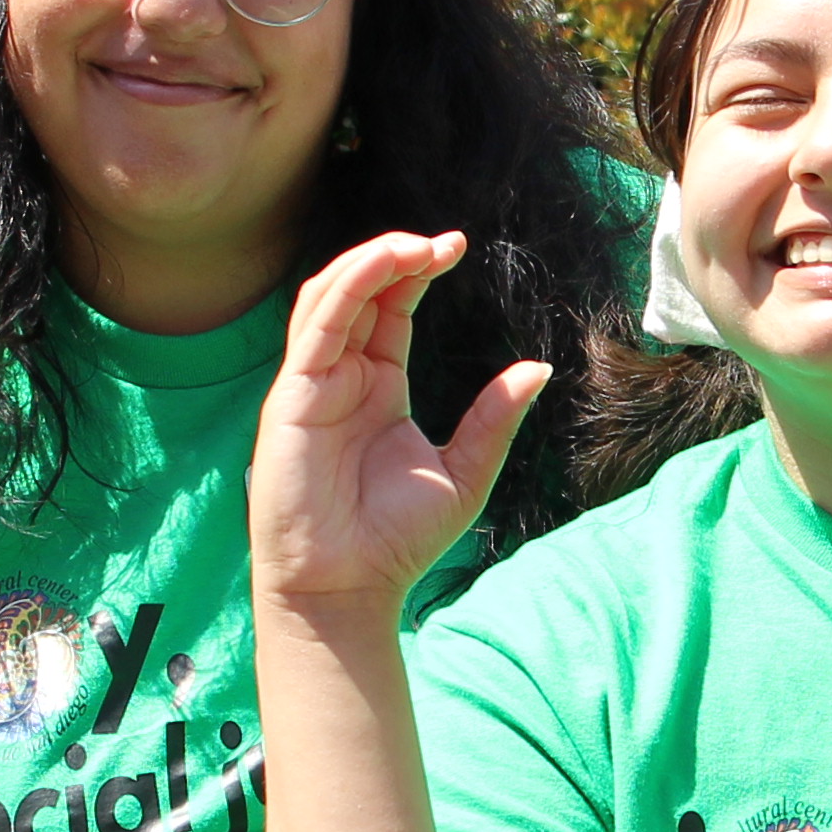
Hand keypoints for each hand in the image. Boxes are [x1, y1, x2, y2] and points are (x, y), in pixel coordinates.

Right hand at [254, 232, 547, 616]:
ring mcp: (312, 384)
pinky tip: (383, 262)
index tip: (455, 247)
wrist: (347, 589)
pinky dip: (348, 285)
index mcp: (377, 386)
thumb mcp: (464, 471)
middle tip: (444, 243)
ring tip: (418, 246)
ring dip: (370, 260)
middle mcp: (341, 377)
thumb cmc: (395, 540)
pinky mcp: (292, 396)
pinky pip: (317, 326)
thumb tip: (539, 367)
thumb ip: (494, 417)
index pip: (390, 308)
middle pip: (360, 291)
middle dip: (398, 257)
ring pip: (330, 296)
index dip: (416, 271)